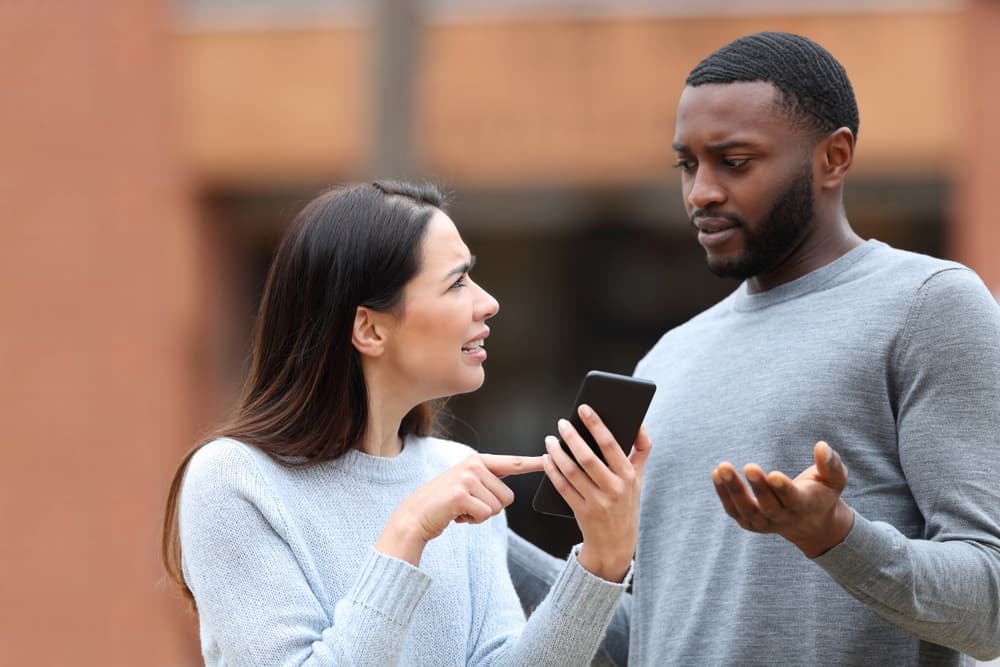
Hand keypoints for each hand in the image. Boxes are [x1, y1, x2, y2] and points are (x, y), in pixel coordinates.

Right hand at [377, 453, 543, 565]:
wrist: (414, 516)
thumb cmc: (443, 504)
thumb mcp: (466, 485)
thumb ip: (487, 482)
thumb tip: (508, 491)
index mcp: (477, 461)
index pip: (512, 463)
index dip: (532, 463)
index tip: (549, 458)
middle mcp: (474, 465)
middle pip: (508, 497)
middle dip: (490, 507)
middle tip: (467, 505)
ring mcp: (467, 478)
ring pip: (498, 507)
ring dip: (480, 515)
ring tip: (461, 509)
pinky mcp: (461, 494)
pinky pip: (485, 515)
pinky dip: (472, 521)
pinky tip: (456, 515)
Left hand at [542, 405, 651, 581]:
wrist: (616, 543)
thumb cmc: (626, 502)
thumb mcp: (638, 477)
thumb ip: (641, 450)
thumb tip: (639, 422)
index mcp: (628, 476)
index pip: (611, 445)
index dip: (596, 424)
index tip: (583, 408)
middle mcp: (614, 489)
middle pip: (587, 458)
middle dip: (572, 437)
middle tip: (561, 423)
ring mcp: (597, 502)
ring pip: (571, 472)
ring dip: (557, 453)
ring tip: (551, 440)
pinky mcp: (581, 512)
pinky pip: (562, 487)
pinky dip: (552, 471)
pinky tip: (547, 459)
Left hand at [711, 440, 854, 557]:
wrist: (811, 524)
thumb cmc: (822, 494)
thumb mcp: (834, 480)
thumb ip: (830, 464)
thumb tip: (821, 446)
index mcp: (803, 506)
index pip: (792, 499)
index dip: (782, 489)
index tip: (774, 475)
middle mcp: (783, 518)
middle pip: (768, 506)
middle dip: (758, 487)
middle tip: (749, 466)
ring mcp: (764, 522)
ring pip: (747, 510)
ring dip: (734, 490)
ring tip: (722, 468)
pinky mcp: (750, 522)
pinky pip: (734, 511)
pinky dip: (723, 494)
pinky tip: (716, 474)